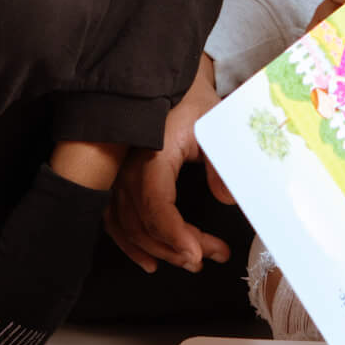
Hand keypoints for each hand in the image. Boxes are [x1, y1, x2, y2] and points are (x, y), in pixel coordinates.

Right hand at [107, 57, 234, 274]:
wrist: (166, 82)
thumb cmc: (192, 103)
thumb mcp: (214, 126)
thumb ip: (221, 163)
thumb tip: (229, 200)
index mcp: (152, 155)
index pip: (156, 206)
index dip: (174, 235)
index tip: (198, 254)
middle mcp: (127, 170)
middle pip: (145, 223)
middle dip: (177, 248)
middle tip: (209, 258)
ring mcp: (117, 177)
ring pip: (130, 227)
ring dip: (159, 250)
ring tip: (193, 261)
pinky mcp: (116, 181)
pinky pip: (115, 221)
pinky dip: (131, 245)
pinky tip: (151, 262)